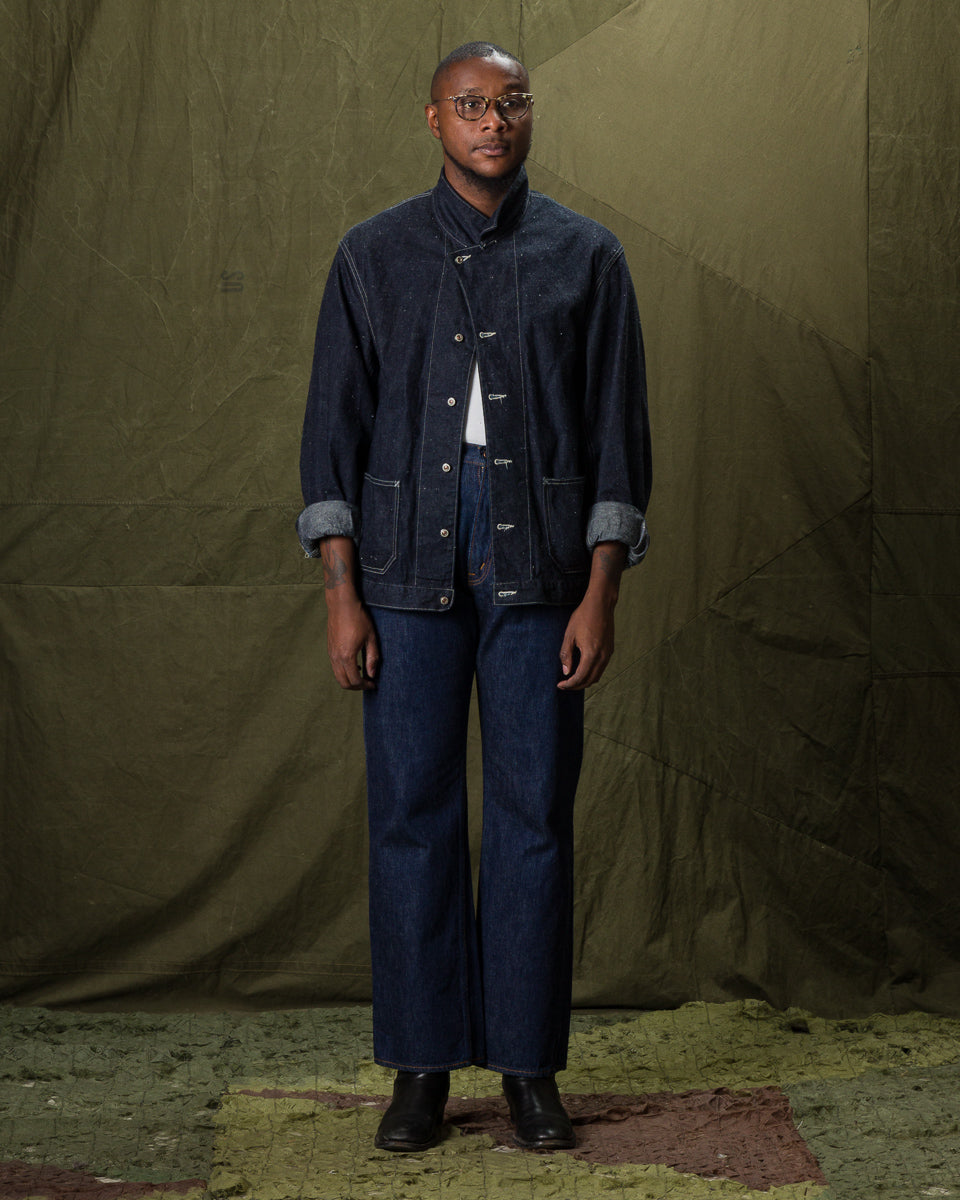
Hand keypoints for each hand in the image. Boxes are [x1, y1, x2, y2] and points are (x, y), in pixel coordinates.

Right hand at [326, 596, 379, 689]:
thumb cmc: (358, 618)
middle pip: (344, 683)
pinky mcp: (329, 649)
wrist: (341, 604)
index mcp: (347, 656)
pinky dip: (344, 672)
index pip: (355, 680)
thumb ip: (372, 657)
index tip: (374, 684)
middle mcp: (336, 657)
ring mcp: (331, 653)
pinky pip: (335, 668)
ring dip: (350, 680)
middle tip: (368, 683)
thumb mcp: (371, 638)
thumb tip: (372, 674)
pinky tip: (355, 665)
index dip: (365, 685)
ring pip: (338, 676)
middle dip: (357, 687)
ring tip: (363, 675)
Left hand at [557, 541, 624, 689]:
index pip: (580, 677)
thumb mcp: (569, 635)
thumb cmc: (583, 617)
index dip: (569, 684)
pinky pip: (602, 668)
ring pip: (597, 675)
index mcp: (591, 654)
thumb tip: (566, 672)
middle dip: (577, 686)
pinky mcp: (610, 650)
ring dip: (585, 680)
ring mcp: (608, 654)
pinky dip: (592, 673)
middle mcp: (602, 657)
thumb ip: (566, 655)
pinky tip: (583, 668)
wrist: (601, 604)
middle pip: (590, 680)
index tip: (560, 685)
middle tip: (565, 684)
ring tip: (573, 678)